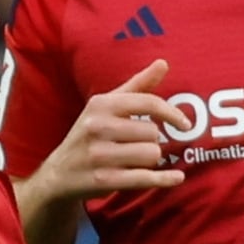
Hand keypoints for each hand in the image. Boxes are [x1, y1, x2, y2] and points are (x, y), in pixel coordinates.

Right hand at [30, 59, 191, 203]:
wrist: (58, 174)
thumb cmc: (90, 134)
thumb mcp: (106, 105)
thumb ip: (137, 85)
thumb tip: (163, 63)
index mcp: (101, 104)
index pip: (148, 102)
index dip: (172, 113)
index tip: (185, 124)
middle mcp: (97, 127)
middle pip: (153, 133)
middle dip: (151, 141)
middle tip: (136, 146)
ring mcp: (99, 155)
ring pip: (151, 154)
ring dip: (150, 160)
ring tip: (134, 160)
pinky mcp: (104, 180)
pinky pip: (146, 178)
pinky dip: (165, 179)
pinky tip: (177, 177)